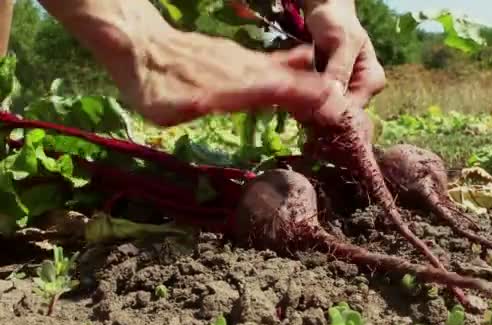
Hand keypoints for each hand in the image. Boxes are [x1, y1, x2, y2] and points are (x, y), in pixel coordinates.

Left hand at [110, 30, 335, 125]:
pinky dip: (291, 67)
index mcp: (228, 86)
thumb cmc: (148, 85)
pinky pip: (270, 63)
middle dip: (319, 92)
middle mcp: (241, 71)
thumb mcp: (165, 107)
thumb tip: (216, 102)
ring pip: (281, 69)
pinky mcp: (235, 58)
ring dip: (309, 81)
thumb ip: (197, 105)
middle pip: (288, 79)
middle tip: (347, 105)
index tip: (335, 108)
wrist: (139, 45)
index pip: (278, 91)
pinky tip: (305, 64)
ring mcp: (240, 62)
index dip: (307, 99)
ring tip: (336, 91)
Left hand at [304, 0, 385, 107]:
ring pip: (325, 109)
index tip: (306, 105)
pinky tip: (294, 92)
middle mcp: (362, 91)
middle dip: (316, 107)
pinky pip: (316, 101)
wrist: (326, 10)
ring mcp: (346, 92)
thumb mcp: (341, 42)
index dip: (329, 110)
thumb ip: (339, 69)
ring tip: (293, 96)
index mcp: (372, 81)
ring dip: (308, 104)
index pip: (351, 108)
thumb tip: (335, 96)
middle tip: (295, 101)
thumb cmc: (337, 21)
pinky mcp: (330, 90)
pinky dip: (305, 97)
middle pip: (338, 111)